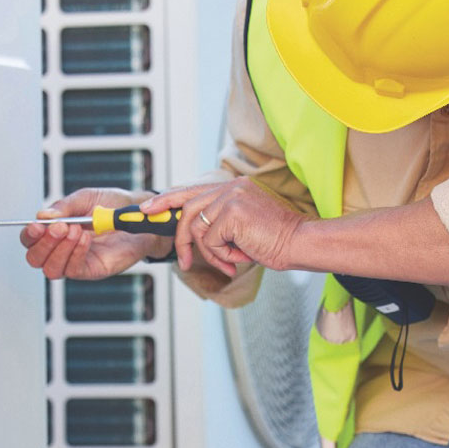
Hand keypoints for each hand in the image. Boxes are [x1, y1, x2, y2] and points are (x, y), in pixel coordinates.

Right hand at [21, 188, 171, 279]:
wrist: (138, 213)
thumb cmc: (111, 205)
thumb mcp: (85, 198)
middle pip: (35, 258)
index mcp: (55, 230)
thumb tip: (43, 216)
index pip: (30, 240)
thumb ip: (64, 207)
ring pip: (51, 269)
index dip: (30, 235)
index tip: (37, 225)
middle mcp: (61, 249)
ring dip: (59, 250)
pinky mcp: (91, 269)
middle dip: (44, 243)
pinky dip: (76, 253)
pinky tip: (85, 238)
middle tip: (60, 227)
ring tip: (76, 230)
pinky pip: (74, 269)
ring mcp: (75, 261)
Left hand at [140, 177, 307, 275]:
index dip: (167, 199)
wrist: (300, 242)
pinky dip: (221, 255)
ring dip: (209, 253)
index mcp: (233, 186)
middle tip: (183, 261)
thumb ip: (219, 223)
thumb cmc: (276, 240)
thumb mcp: (242, 227)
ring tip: (229, 261)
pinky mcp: (231, 212)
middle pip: (187, 208)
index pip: (192, 189)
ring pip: (197, 229)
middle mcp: (230, 186)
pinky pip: (209, 240)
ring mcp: (230, 197)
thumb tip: (192, 235)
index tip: (148, 209)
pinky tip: (239, 256)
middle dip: (180, 237)